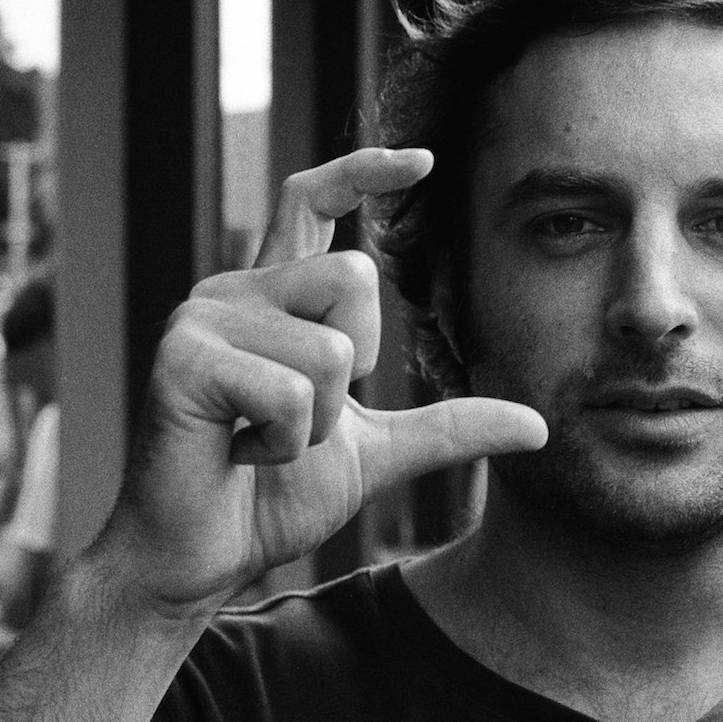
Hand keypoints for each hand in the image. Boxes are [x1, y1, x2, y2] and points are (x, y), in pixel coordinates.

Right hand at [94, 148, 546, 617]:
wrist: (197, 560)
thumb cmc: (271, 497)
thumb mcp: (380, 453)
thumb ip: (449, 427)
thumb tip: (540, 426)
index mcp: (273, 297)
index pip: (312, 199)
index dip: (365, 170)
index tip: (425, 161)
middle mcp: (232, 291)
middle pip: (354, 275)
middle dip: (358, 364)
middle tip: (303, 416)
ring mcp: (200, 320)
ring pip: (331, 349)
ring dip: (320, 423)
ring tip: (263, 441)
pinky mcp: (182, 362)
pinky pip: (293, 394)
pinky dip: (286, 445)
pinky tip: (238, 455)